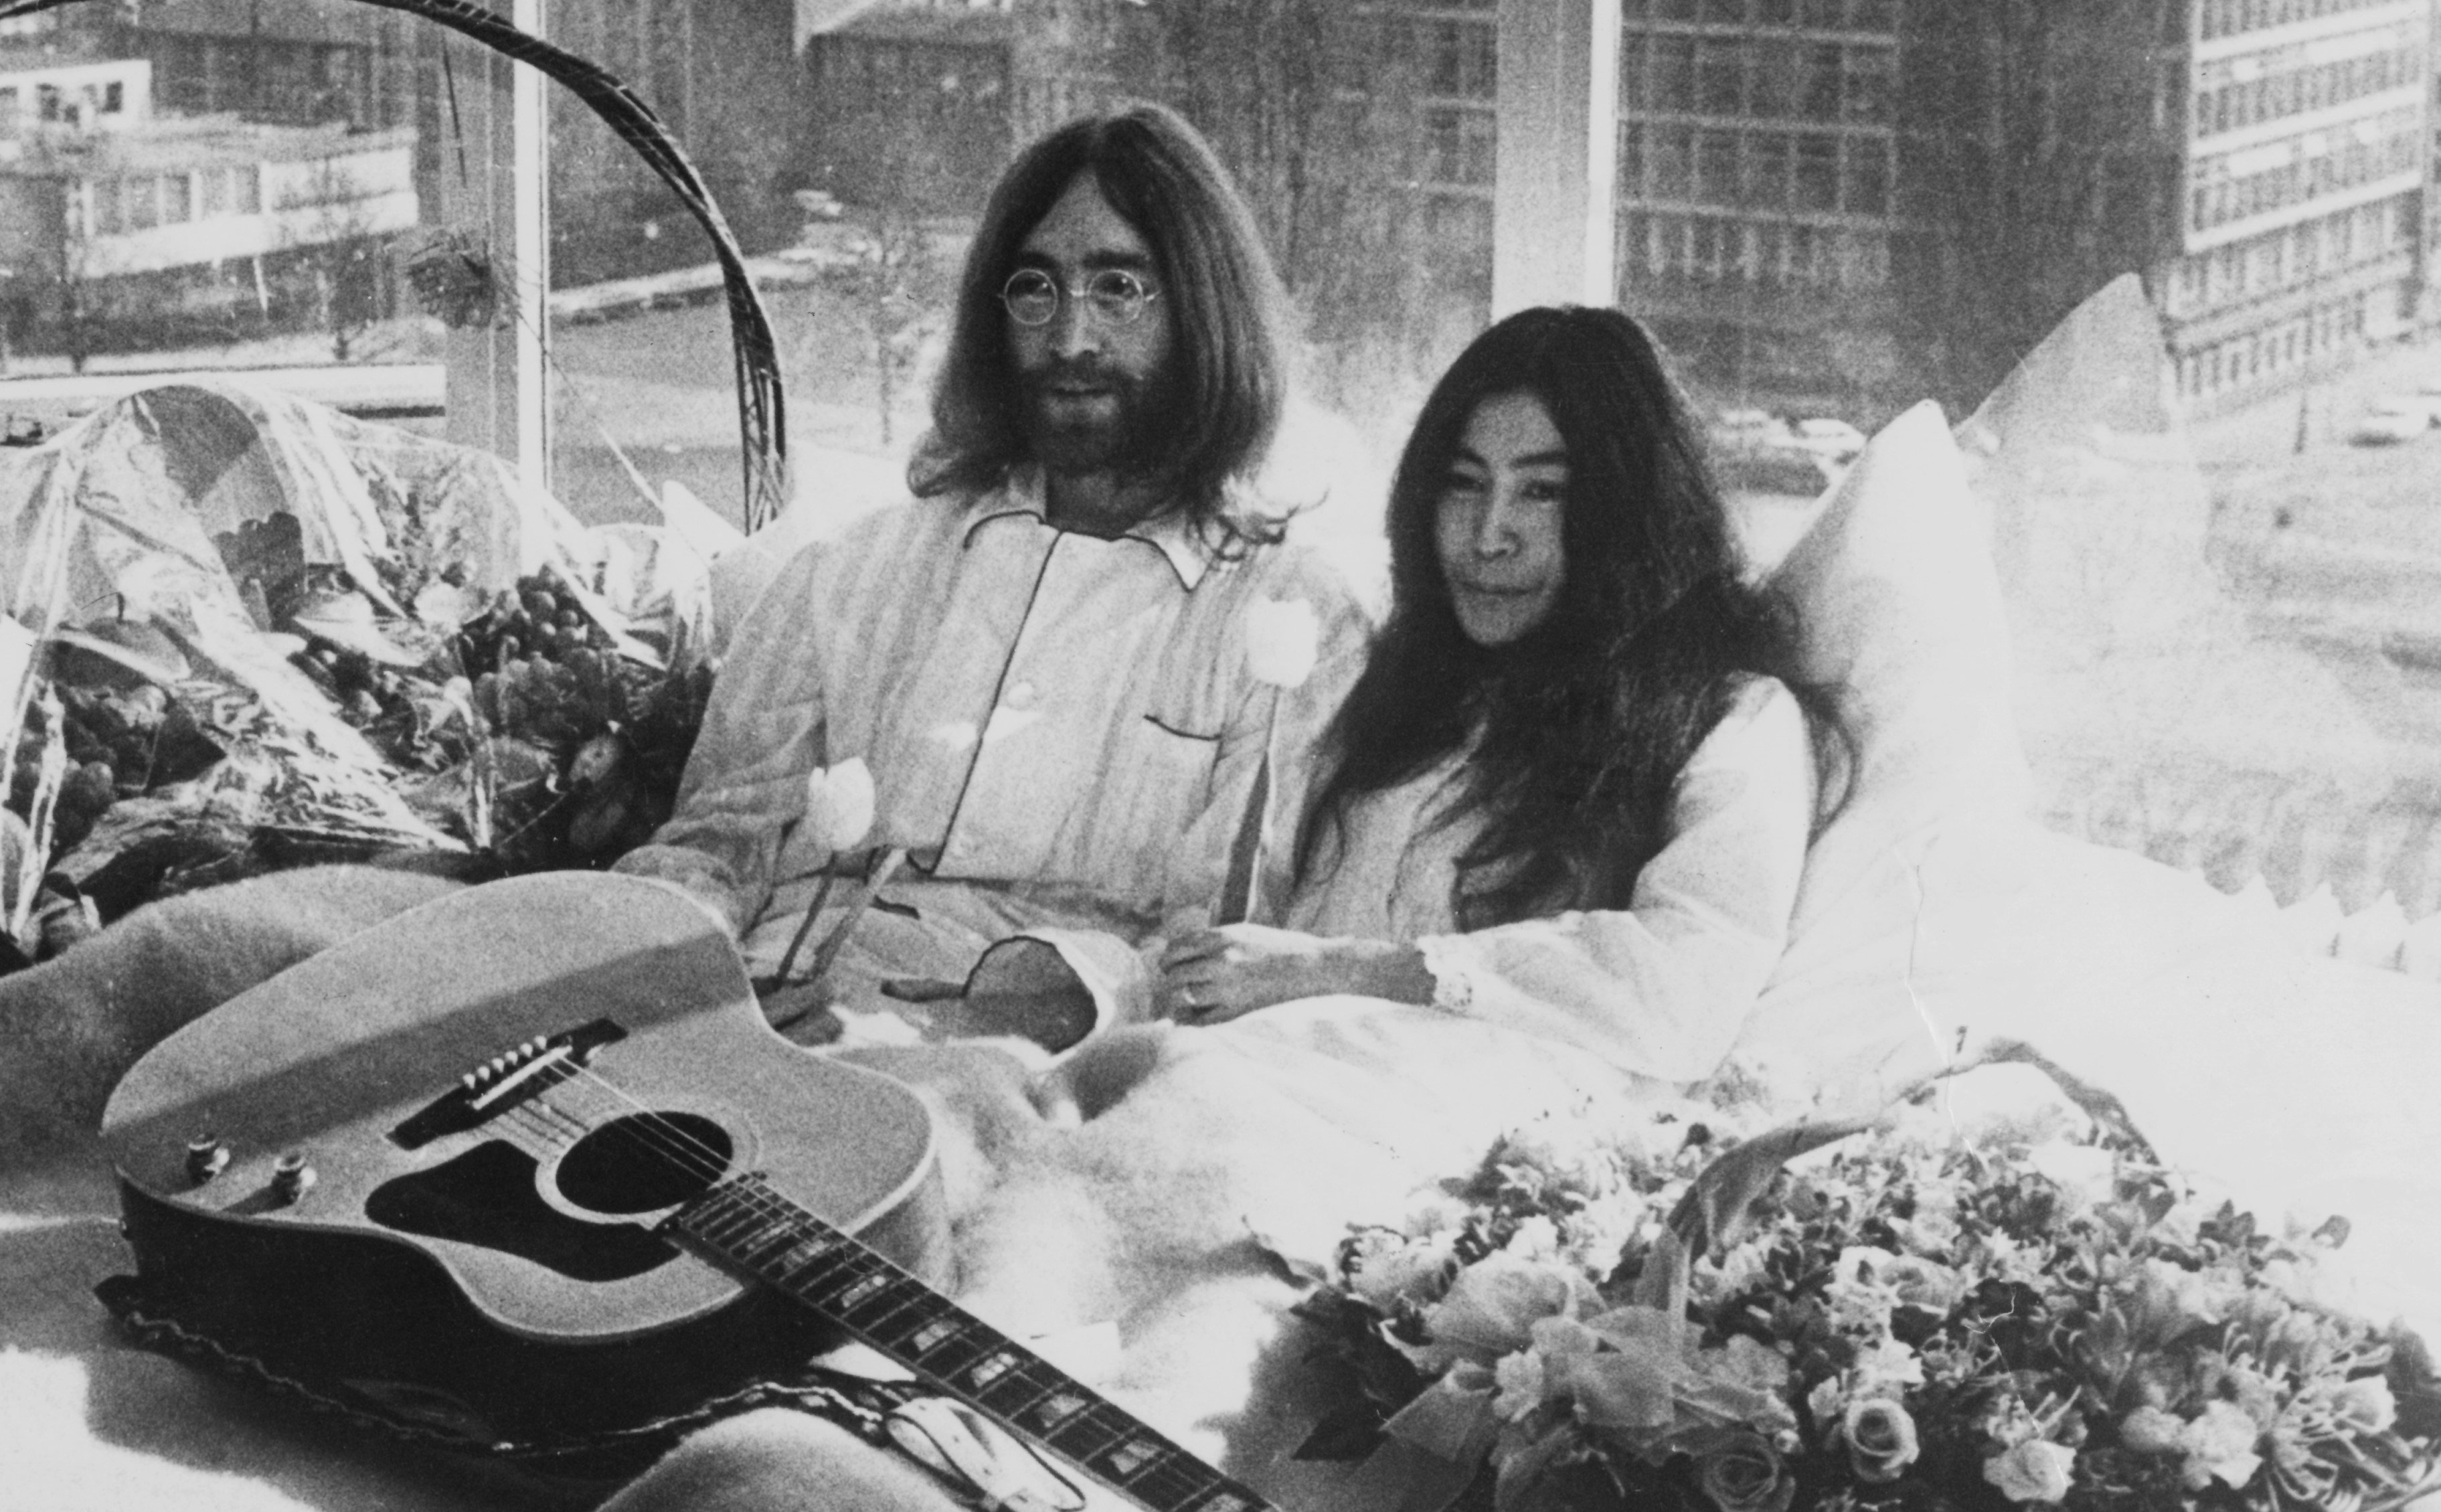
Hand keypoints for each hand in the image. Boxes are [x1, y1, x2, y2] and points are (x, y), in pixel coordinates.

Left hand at [1156, 925, 1430, 1024]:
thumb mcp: (1245, 931)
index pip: (1176, 948)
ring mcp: (1228, 987)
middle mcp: (1220, 961)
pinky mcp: (1238, 1010)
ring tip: (1184, 1000)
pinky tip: (1192, 1017)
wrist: (1313, 968)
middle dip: (1170, 978)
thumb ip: (1214, 940)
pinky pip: (1200, 1020)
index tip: (1169, 964)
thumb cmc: (1280, 947)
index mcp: (1222, 938)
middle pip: (1174, 972)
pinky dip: (1191, 1020)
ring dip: (1181, 998)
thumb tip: (1184, 950)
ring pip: (1184, 995)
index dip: (1168, 957)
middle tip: (1171, 983)